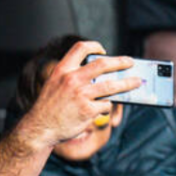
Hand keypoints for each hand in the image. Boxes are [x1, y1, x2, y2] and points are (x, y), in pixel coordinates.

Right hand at [18, 41, 139, 146]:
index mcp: (62, 70)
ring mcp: (81, 95)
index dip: (95, 46)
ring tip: (136, 82)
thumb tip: (101, 76)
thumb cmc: (48, 108)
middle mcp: (72, 79)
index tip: (104, 51)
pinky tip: (102, 108)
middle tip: (130, 62)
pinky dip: (106, 106)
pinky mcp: (88, 110)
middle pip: (103, 64)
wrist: (39, 129)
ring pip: (112, 85)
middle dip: (121, 62)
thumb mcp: (53, 86)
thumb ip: (72, 77)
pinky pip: (105, 105)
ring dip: (128, 83)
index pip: (81, 48)